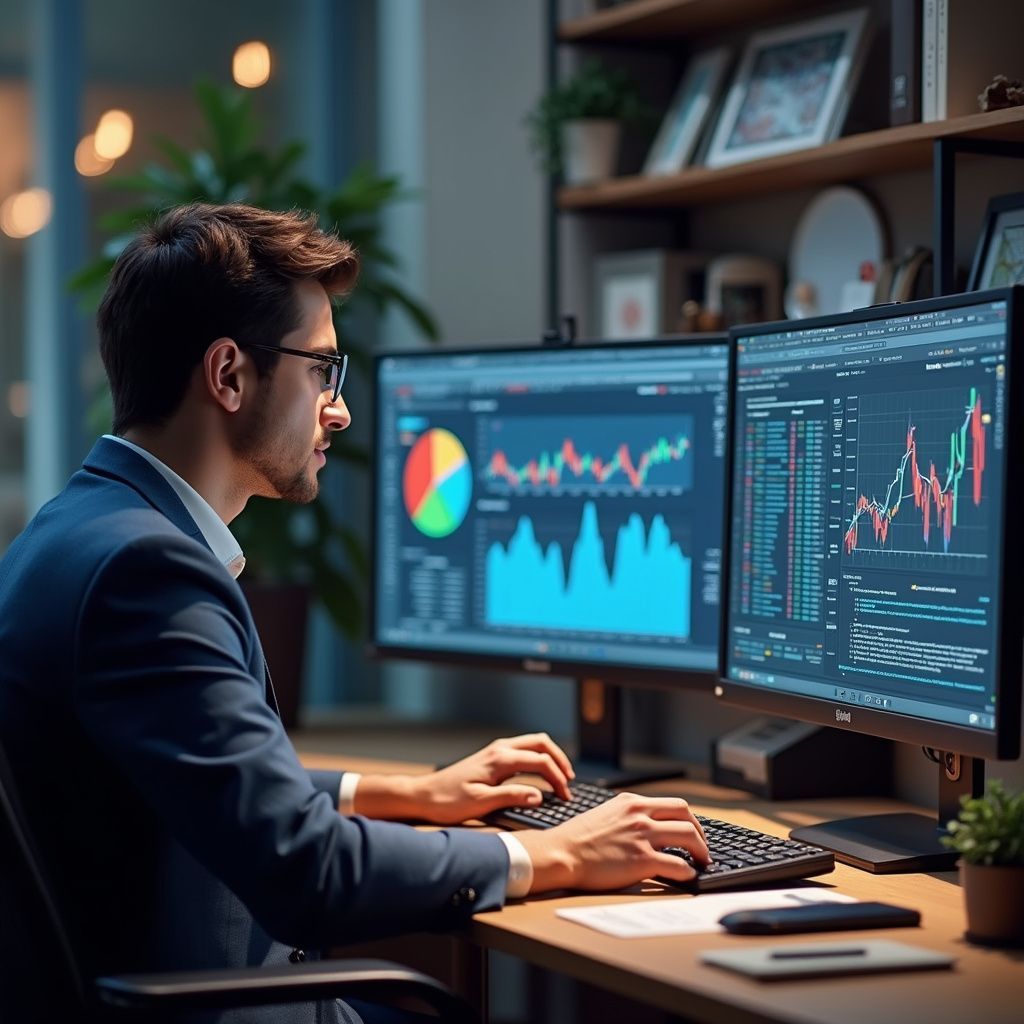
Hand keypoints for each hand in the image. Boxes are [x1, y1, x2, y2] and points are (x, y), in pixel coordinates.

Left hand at [409, 732, 574, 824]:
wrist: (424, 795)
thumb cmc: (448, 801)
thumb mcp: (481, 803)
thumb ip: (512, 797)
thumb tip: (539, 795)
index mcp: (500, 759)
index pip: (541, 762)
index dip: (558, 779)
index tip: (565, 796)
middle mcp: (499, 749)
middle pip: (541, 743)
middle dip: (560, 760)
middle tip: (570, 781)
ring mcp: (495, 750)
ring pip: (533, 743)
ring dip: (550, 756)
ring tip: (560, 776)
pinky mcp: (492, 756)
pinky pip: (523, 749)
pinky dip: (537, 758)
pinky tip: (540, 773)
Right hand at [514, 793, 709, 892]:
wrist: (561, 853)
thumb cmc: (578, 839)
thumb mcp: (607, 814)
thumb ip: (629, 816)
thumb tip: (648, 826)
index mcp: (631, 802)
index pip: (673, 804)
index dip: (689, 820)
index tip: (693, 831)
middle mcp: (640, 814)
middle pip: (686, 815)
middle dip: (700, 832)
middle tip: (701, 847)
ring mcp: (642, 836)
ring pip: (689, 836)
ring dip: (701, 851)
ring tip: (701, 862)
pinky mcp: (642, 860)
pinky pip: (678, 865)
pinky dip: (689, 872)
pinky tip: (688, 877)